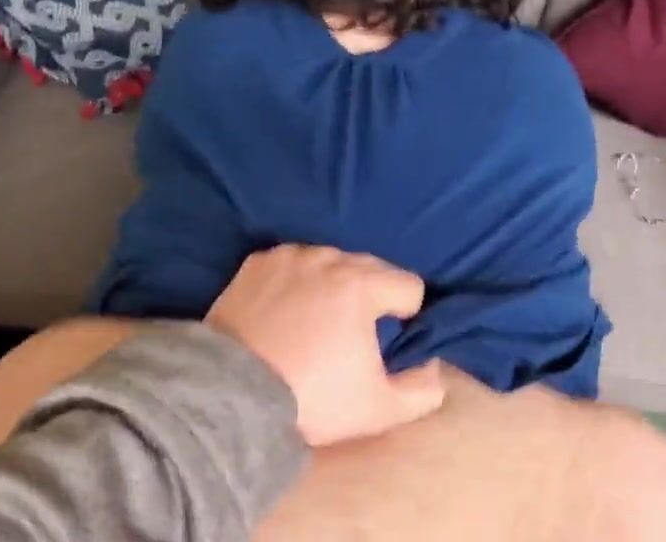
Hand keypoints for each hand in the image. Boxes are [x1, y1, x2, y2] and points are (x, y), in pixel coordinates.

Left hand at [205, 245, 444, 445]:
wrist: (232, 396)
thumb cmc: (312, 398)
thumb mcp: (381, 408)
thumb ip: (424, 388)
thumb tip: (433, 366)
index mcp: (361, 284)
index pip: (408, 285)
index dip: (406, 316)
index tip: (387, 343)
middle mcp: (326, 258)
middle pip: (369, 268)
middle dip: (371, 297)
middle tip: (352, 337)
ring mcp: (286, 258)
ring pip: (328, 263)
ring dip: (331, 286)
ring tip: (316, 324)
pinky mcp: (253, 265)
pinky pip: (290, 266)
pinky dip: (294, 283)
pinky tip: (284, 314)